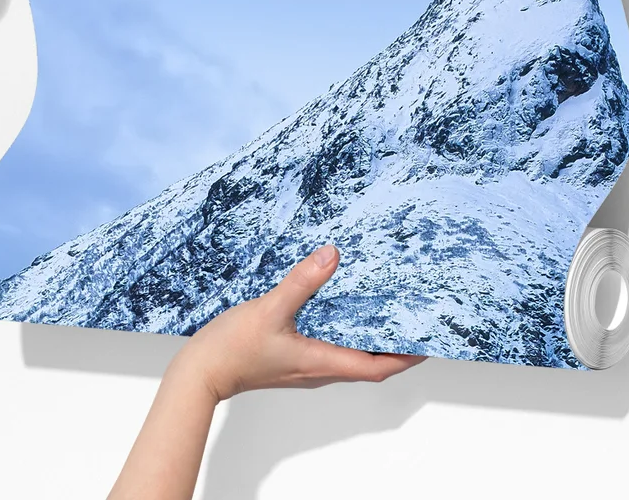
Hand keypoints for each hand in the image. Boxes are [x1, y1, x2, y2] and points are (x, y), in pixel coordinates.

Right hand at [170, 245, 425, 402]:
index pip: (376, 367)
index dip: (405, 356)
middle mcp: (318, 369)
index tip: (427, 341)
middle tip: (411, 321)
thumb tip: (332, 255)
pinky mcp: (290, 358)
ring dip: (369, 338)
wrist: (200, 372)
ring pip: (349, 355)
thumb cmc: (233, 349)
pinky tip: (337, 310)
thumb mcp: (270, 309)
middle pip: (368, 363)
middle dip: (393, 346)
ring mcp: (304, 365)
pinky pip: (328, 347)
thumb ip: (302, 282)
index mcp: (321, 363)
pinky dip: (343, 332)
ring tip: (383, 312)